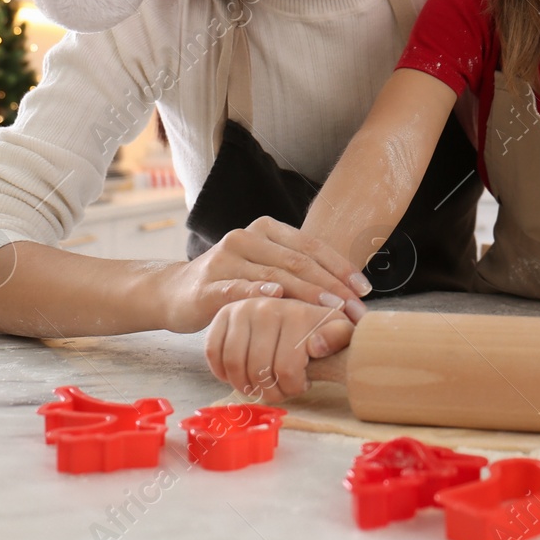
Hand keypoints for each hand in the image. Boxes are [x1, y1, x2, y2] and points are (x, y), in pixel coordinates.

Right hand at [156, 215, 370, 333]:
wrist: (175, 293)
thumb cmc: (232, 282)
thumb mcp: (266, 269)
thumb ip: (298, 271)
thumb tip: (350, 289)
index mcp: (266, 229)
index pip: (312, 247)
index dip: (341, 268)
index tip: (364, 291)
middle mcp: (246, 237)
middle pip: (298, 262)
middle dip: (332, 286)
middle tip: (354, 308)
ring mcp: (225, 259)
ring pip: (274, 276)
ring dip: (307, 295)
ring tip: (332, 310)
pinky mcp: (208, 283)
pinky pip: (237, 287)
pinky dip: (258, 292)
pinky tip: (278, 299)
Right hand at [205, 297, 354, 403]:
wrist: (298, 306)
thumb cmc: (319, 328)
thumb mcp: (339, 331)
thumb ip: (337, 339)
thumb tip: (314, 347)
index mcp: (297, 313)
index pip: (287, 369)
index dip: (293, 388)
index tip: (302, 385)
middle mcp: (267, 307)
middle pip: (259, 370)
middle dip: (270, 392)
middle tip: (279, 392)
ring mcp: (242, 309)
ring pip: (235, 363)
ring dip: (246, 386)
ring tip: (260, 387)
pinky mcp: (223, 314)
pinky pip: (214, 351)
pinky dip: (222, 371)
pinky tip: (239, 377)